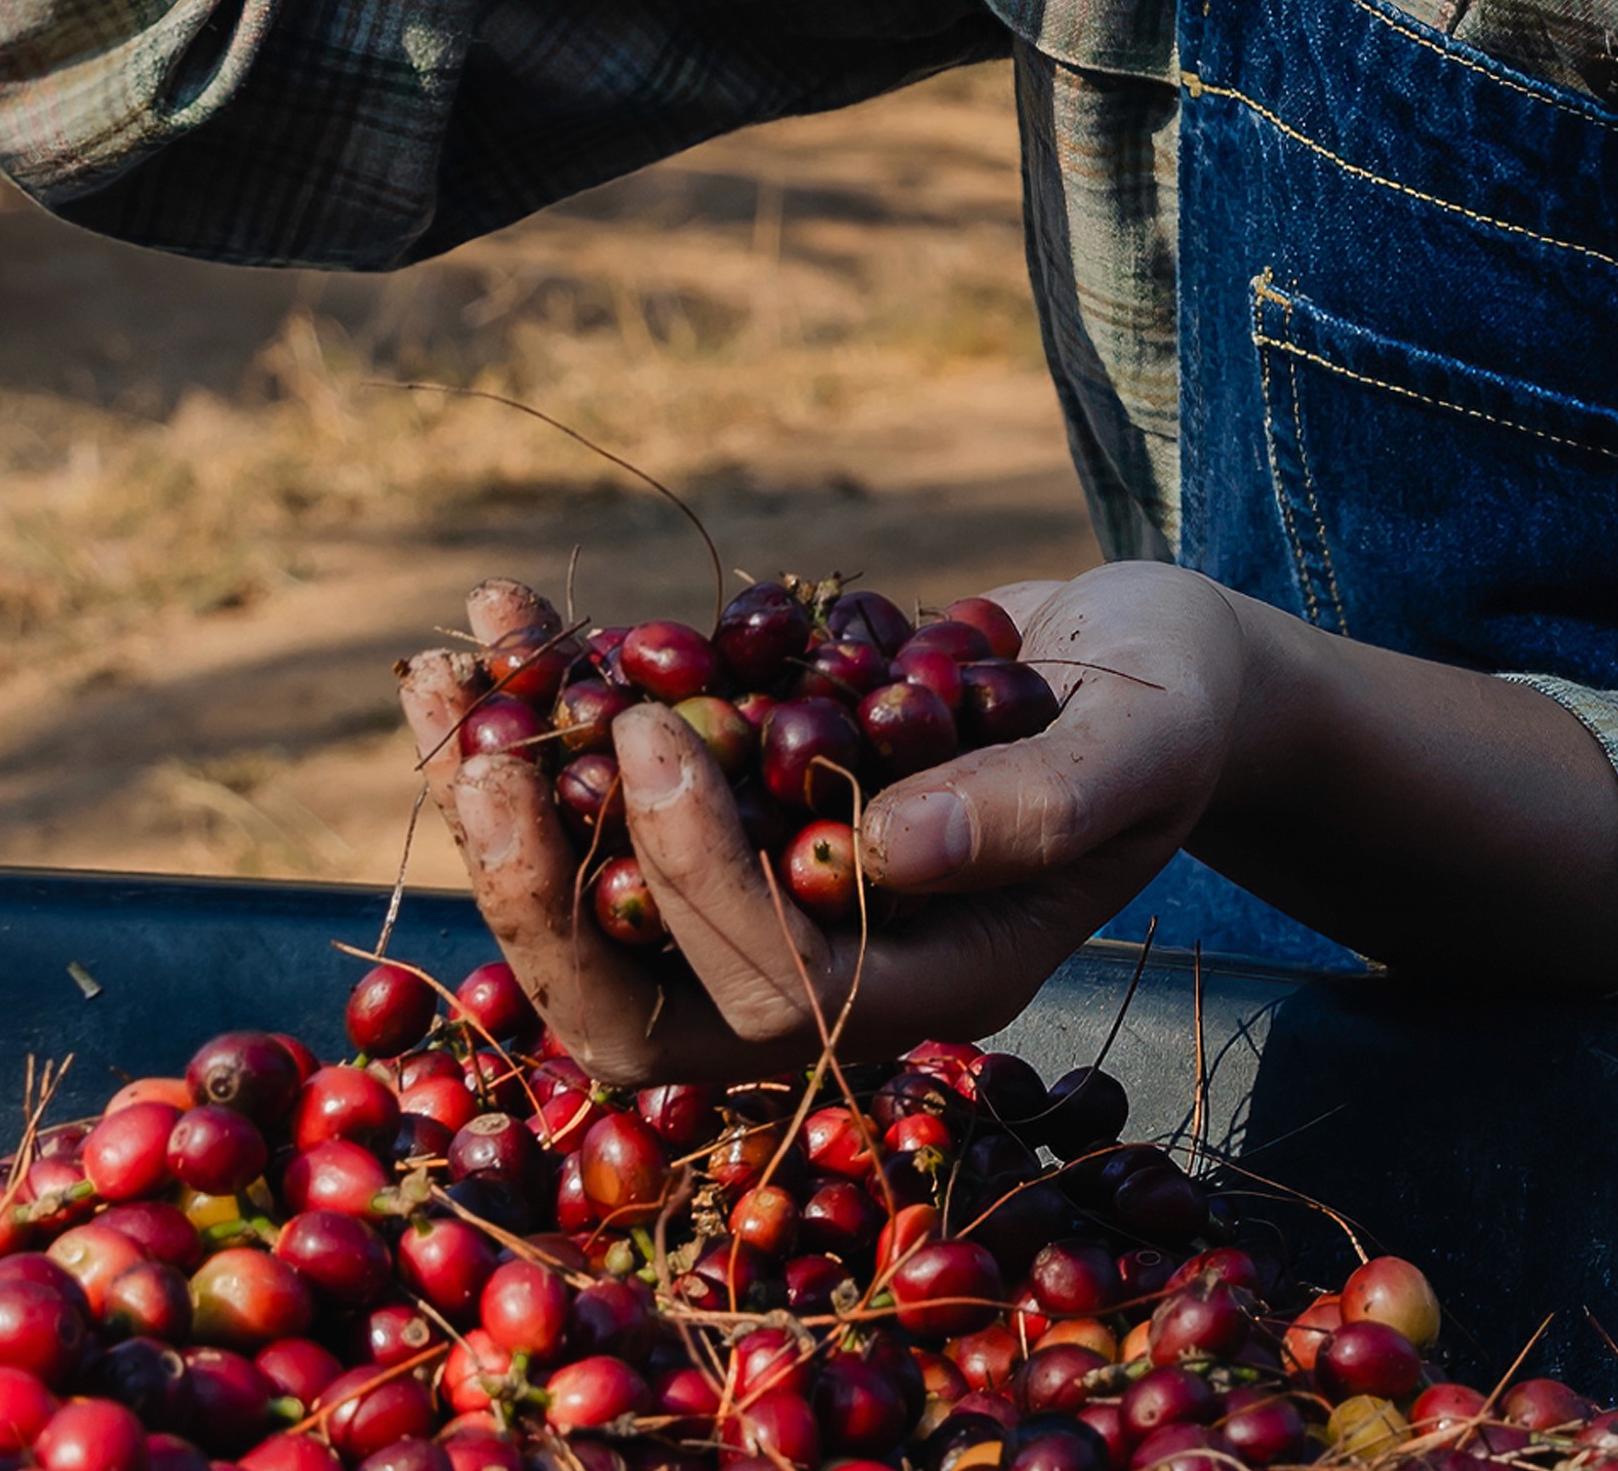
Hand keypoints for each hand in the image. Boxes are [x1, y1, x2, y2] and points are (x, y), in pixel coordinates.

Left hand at [400, 566, 1249, 1085]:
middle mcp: (825, 967)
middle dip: (537, 890)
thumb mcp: (1141, 745)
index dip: (688, 881)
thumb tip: (868, 851)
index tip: (656, 732)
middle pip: (633, 1000)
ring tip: (441, 672)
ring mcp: (763, 899)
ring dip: (496, 797)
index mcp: (928, 986)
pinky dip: (534, 710)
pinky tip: (496, 618)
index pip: (769, 990)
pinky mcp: (727, 816)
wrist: (1159, 672)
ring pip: (585, 908)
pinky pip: (595, 802)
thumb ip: (1030, 810)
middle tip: (485, 760)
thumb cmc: (1176, 708)